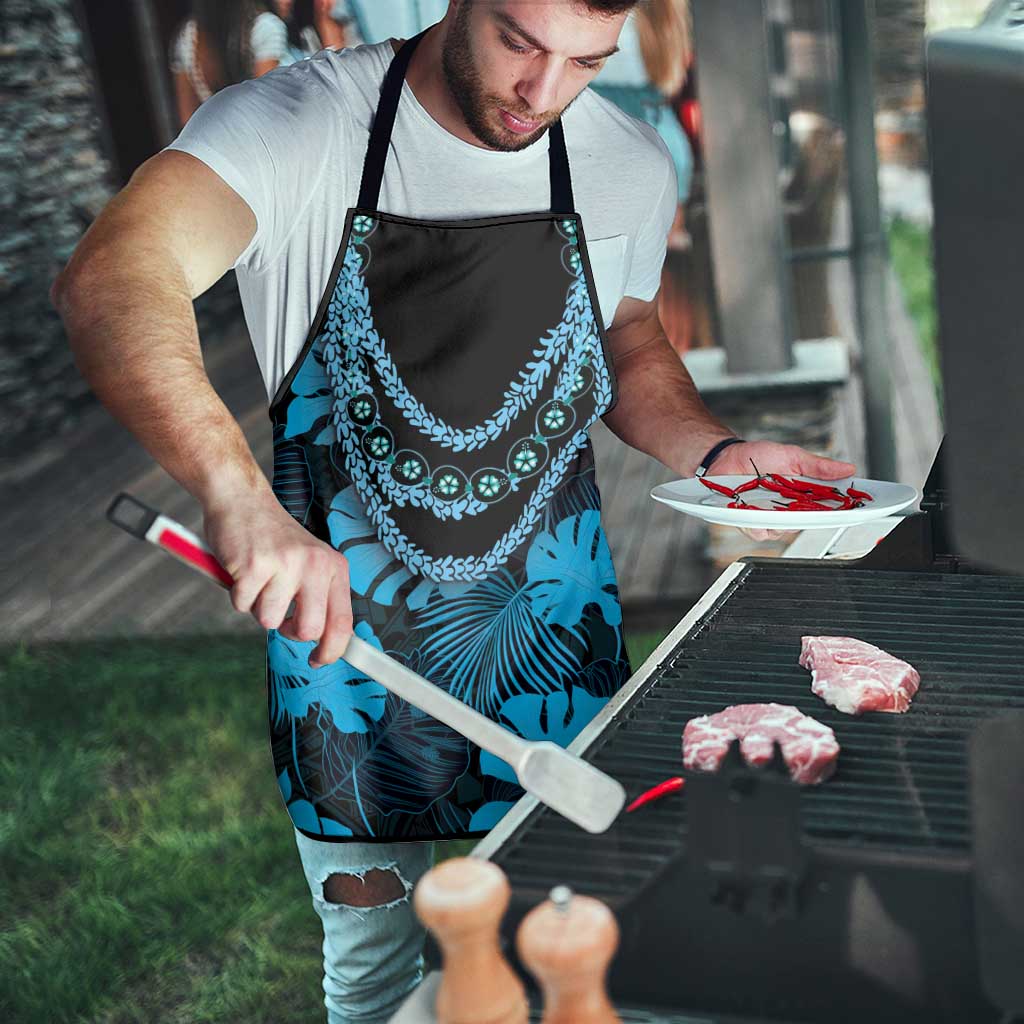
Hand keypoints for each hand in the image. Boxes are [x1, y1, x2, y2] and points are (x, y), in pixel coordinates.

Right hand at [203, 490, 352, 668]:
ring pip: (269, 621)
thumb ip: (319, 596)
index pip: (343, 621)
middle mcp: (315, 565)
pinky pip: (242, 606)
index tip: (319, 660)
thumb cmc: (274, 539)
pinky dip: (238, 595)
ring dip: (258, 607)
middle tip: (279, 612)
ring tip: (259, 579)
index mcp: (334, 566)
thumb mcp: (310, 562)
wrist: (243, 500)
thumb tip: (325, 642)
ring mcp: (285, 564)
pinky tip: (243, 571)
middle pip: (308, 630)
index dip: (332, 650)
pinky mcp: (254, 565)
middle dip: (289, 631)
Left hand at [709, 440, 856, 542]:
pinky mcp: (750, 523)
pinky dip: (758, 523)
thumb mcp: (792, 456)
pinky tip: (754, 512)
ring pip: (784, 531)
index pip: (829, 507)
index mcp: (803, 495)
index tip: (857, 508)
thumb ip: (818, 466)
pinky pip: (759, 532)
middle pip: (808, 523)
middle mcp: (789, 510)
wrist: (726, 457)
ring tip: (774, 503)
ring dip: (781, 519)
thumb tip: (848, 468)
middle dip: (812, 517)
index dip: (844, 510)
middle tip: (812, 506)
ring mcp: (770, 518)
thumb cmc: (758, 457)